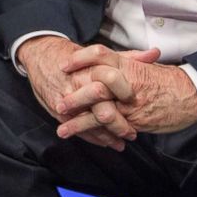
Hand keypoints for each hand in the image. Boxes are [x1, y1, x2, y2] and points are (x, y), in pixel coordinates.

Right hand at [17, 36, 139, 149]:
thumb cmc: (75, 57)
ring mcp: (67, 100)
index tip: (136, 103)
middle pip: (102, 109)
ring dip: (107, 135)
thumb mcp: (101, 55)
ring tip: (121, 143)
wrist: (41, 56)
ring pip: (90, 124)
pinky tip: (105, 142)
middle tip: (133, 133)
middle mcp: (79, 84)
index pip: (112, 82)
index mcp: (92, 68)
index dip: (125, 94)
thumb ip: (129, 57)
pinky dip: (92, 138)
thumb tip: (154, 54)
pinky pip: (77, 128)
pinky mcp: (57, 111)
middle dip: (119, 124)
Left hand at [56, 44, 196, 137]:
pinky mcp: (131, 119)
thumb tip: (110, 61)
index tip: (64, 65)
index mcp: (127, 64)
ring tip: (60, 123)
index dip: (80, 58)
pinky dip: (89, 131)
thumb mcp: (146, 67)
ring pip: (96, 107)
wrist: (191, 95)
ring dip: (76, 117)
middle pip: (92, 81)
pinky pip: (106, 125)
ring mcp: (128, 102)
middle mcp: (125, 81)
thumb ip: (128, 63)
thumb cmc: (169, 81)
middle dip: (73, 92)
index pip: (99, 54)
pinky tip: (76, 135)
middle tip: (57, 99)